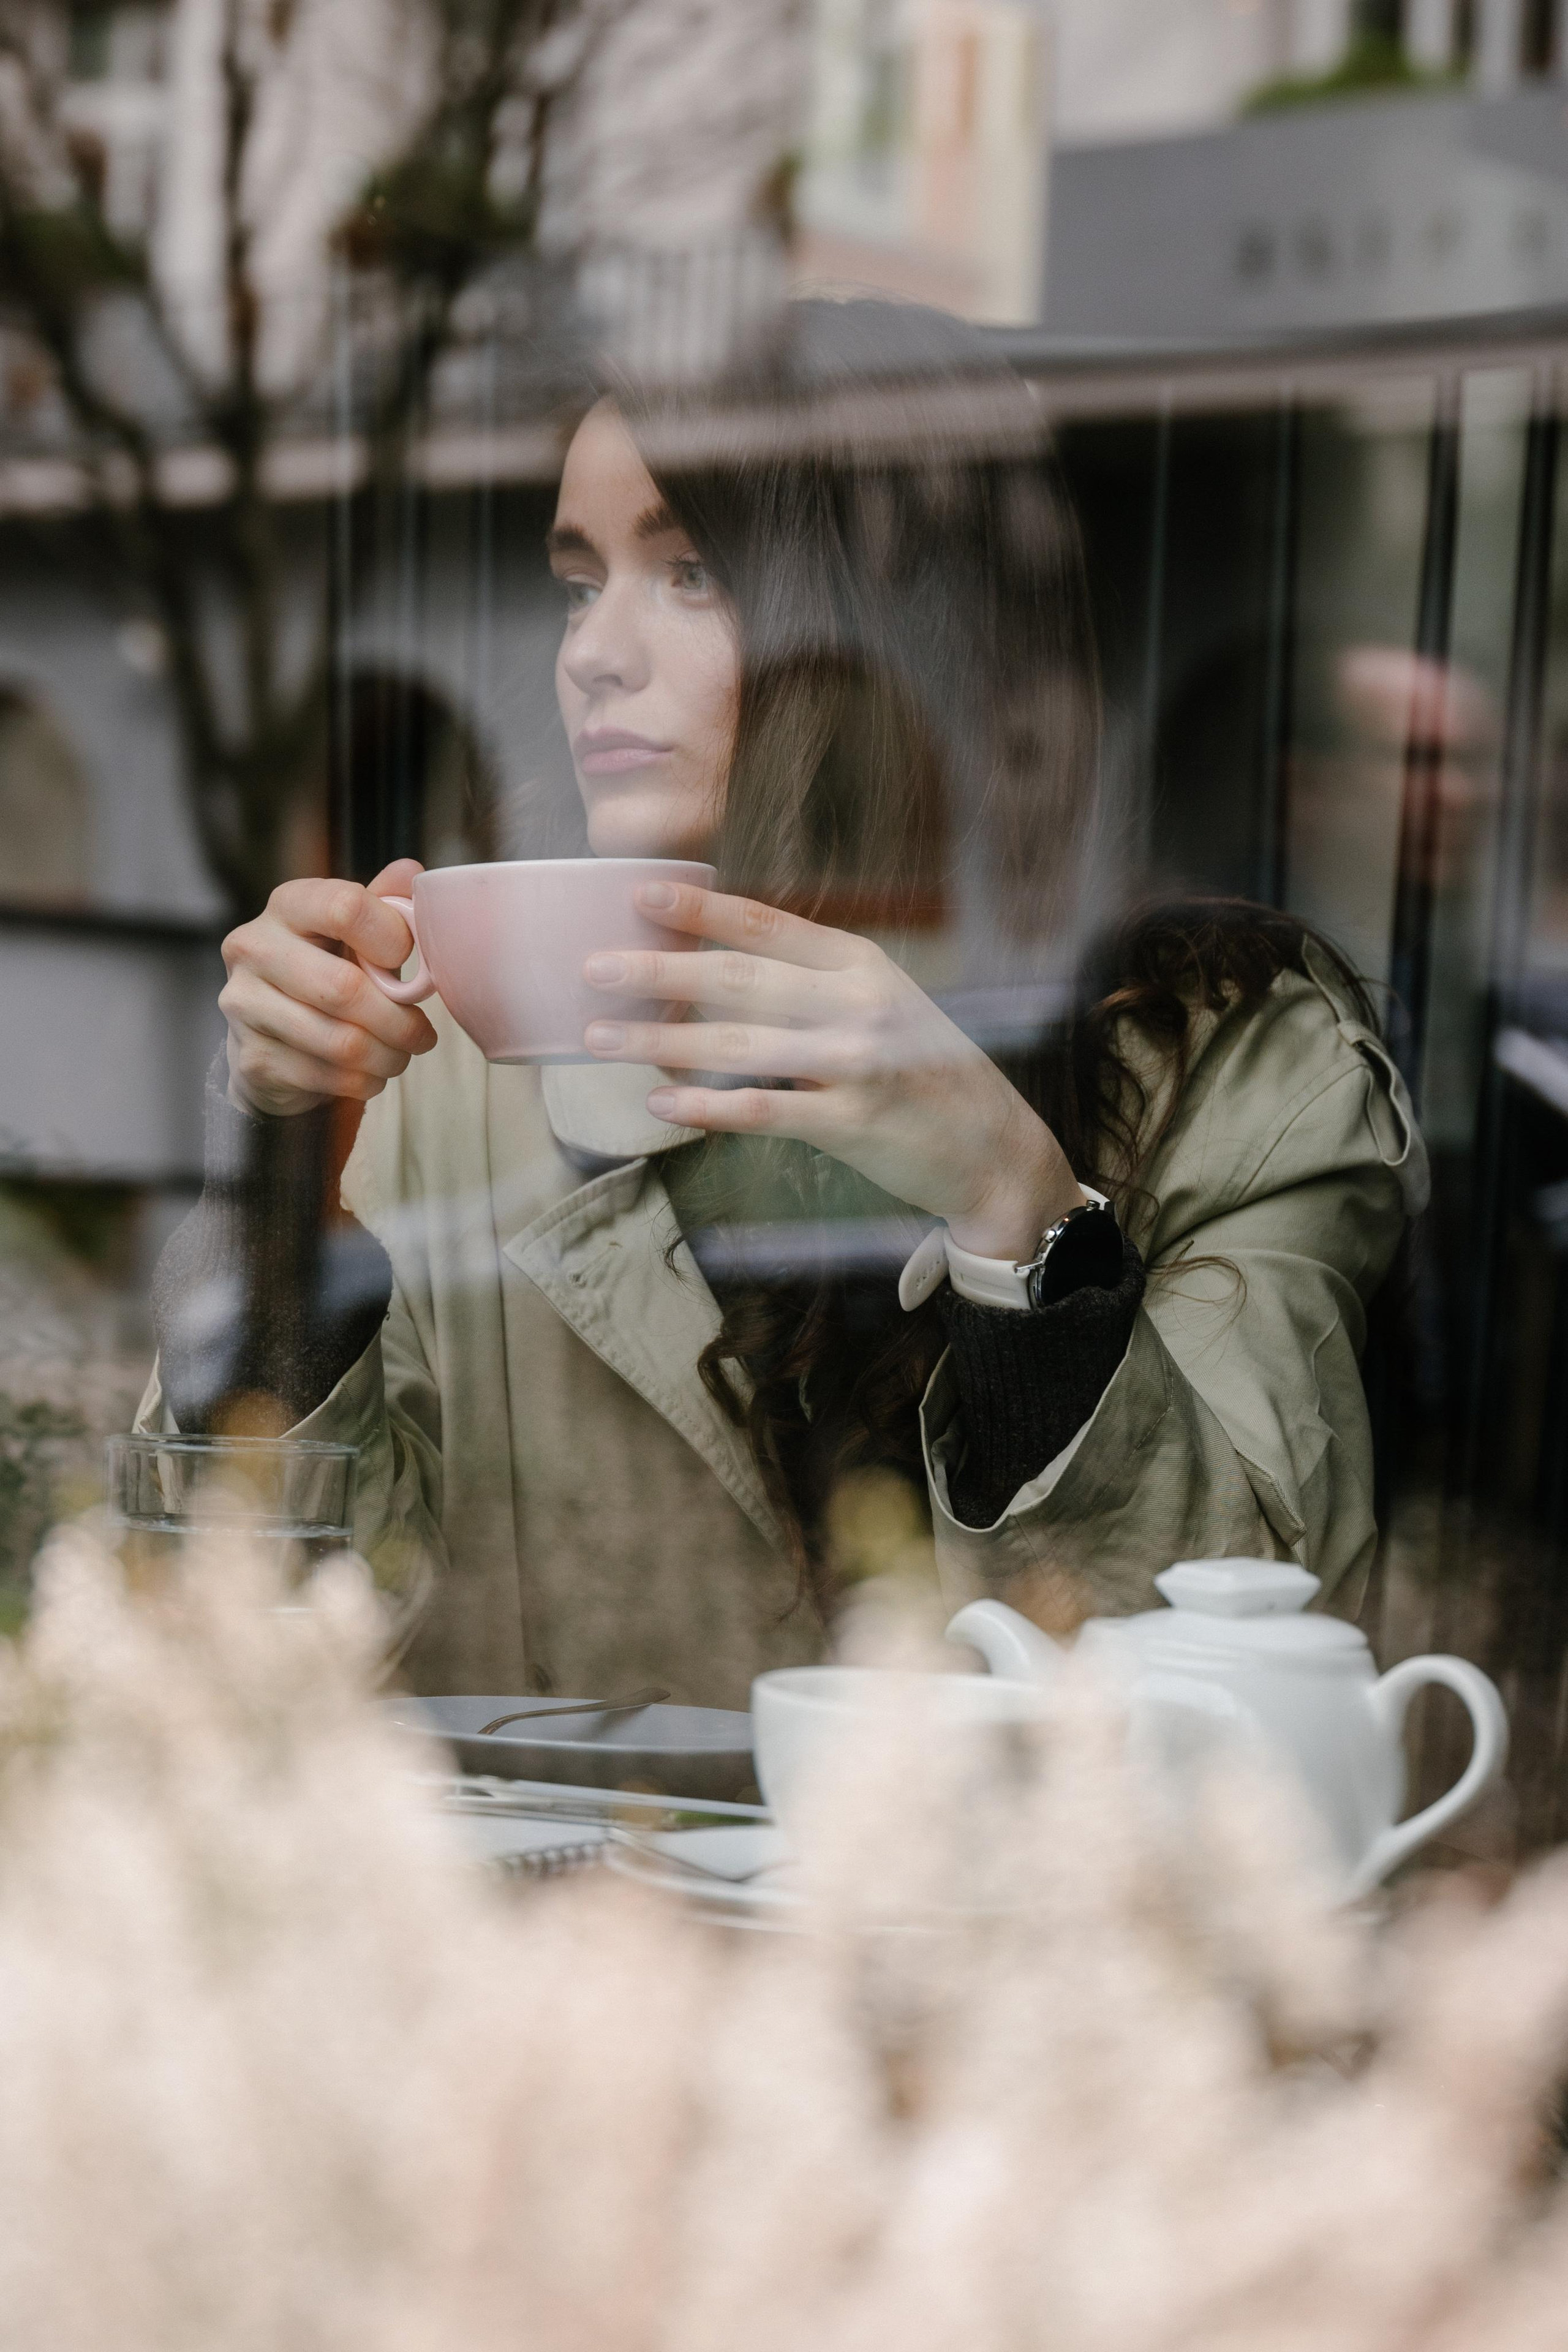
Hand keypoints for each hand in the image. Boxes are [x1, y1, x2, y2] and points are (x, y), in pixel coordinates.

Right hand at [219, 858, 437, 1116]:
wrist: (273, 1041)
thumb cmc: (326, 974)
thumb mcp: (355, 934)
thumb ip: (385, 903)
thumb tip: (414, 872)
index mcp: (287, 905)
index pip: (346, 907)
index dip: (393, 938)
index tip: (408, 960)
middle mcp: (253, 948)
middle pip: (345, 987)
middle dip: (399, 1020)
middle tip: (421, 1033)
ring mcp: (244, 1005)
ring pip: (342, 1041)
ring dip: (388, 1056)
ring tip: (400, 1054)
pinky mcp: (253, 1058)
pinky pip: (329, 1076)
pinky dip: (364, 1081)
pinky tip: (368, 1072)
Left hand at [582, 881, 1083, 1258]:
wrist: (991, 1147)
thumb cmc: (922, 1073)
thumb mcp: (881, 1005)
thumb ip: (811, 988)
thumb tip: (709, 978)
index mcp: (861, 964)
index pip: (769, 926)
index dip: (701, 909)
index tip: (638, 894)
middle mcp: (859, 1004)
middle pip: (739, 980)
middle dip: (659, 972)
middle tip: (594, 969)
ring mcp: (857, 1063)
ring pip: (737, 1045)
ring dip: (660, 1041)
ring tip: (599, 1038)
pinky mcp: (852, 1123)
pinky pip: (763, 1110)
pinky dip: (706, 1107)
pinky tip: (660, 1103)